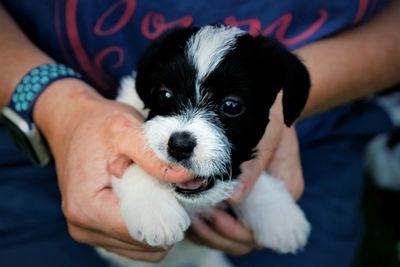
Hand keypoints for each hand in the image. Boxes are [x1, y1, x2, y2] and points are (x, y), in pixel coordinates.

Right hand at [33, 79, 191, 261]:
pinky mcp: (94, 230)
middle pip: (142, 243)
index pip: (140, 231)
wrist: (73, 123)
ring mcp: (86, 231)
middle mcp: (82, 226)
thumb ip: (156, 157)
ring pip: (140, 248)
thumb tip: (188, 177)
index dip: (167, 216)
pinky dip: (147, 226)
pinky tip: (148, 202)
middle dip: (164, 222)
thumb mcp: (126, 131)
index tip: (180, 195)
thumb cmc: (96, 125)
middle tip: (171, 191)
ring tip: (158, 194)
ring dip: (157, 225)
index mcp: (87, 206)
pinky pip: (131, 243)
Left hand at [187, 92, 303, 253]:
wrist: (270, 101)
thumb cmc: (272, 113)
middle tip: (196, 217)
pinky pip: (219, 220)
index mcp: (285, 191)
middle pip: (243, 240)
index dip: (236, 231)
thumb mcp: (268, 131)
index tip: (214, 214)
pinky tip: (189, 207)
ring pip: (229, 235)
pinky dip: (203, 221)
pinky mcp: (237, 196)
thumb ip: (253, 165)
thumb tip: (234, 198)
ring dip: (207, 231)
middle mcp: (270, 202)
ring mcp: (252, 201)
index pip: (263, 230)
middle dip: (217, 234)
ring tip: (190, 215)